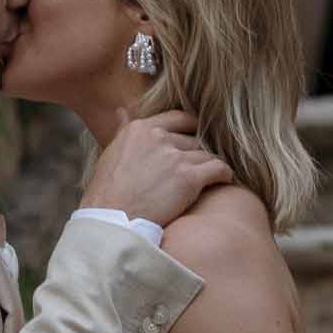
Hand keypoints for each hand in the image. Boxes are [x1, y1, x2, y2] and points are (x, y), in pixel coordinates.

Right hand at [82, 109, 231, 228]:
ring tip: (211, 177)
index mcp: (140, 129)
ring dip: (208, 166)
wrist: (113, 221)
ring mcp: (175, 157)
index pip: (177, 118)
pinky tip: (224, 179)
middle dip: (196, 154)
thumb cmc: (107, 193)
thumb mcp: (110, 153)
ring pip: (206, 154)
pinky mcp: (189, 178)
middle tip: (199, 168)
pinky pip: (218, 168)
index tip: (193, 138)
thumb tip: (122, 111)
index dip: (189, 129)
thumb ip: (121, 130)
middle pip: (193, 139)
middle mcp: (159, 137)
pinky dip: (224, 174)